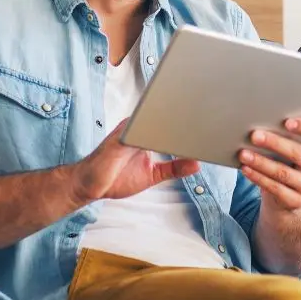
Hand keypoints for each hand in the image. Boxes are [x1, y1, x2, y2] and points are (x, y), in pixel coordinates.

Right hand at [71, 120, 200, 203]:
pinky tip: (173, 135)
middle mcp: (135, 126)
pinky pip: (141, 132)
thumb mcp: (153, 175)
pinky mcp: (120, 139)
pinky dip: (156, 132)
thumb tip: (196, 164)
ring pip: (155, 120)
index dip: (187, 120)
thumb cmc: (116, 177)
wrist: (89, 185)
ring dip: (173, 120)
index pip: (168, 122)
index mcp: (143, 131)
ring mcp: (127, 130)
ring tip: (197, 120)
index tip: (209, 120)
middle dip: (185, 116)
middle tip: (211, 113)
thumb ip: (173, 168)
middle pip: (164, 116)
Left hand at [238, 114, 300, 209]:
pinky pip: (275, 188)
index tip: (287, 121)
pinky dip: (258, 177)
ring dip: (261, 162)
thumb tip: (274, 106)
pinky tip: (245, 169)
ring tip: (243, 153)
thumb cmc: (287, 162)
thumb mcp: (293, 147)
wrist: (288, 198)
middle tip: (254, 135)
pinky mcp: (296, 201)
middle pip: (299, 153)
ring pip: (284, 173)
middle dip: (275, 143)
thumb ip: (290, 131)